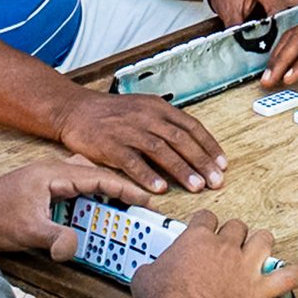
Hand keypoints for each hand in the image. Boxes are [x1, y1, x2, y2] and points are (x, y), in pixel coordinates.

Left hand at [0, 154, 148, 257]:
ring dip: (102, 195)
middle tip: (138, 207)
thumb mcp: (27, 231)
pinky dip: (88, 201)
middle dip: (118, 190)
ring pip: (85, 182)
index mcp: (53, 173)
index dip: (124, 187)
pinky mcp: (43, 192)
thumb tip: (75, 247)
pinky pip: (74, 192)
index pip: (98, 177)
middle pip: (96, 176)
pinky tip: (91, 218)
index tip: (145, 198)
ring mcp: (47, 180)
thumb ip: (55, 239)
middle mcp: (53, 172)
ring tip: (120, 214)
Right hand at [59, 89, 228, 194]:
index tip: (222, 164)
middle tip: (216, 180)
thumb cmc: (112, 114)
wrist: (75, 110)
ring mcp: (128, 130)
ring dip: (181, 170)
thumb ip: (166, 126)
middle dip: (201, 161)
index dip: (209, 146)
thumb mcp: (143, 110)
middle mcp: (146, 117)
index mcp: (158, 108)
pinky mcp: (110, 145)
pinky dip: (147, 175)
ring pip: (161, 150)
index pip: (191, 126)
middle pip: (181, 139)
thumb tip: (193, 147)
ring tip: (196, 186)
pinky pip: (132, 161)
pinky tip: (159, 189)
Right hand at [134, 209, 297, 297]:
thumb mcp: (144, 277)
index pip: (207, 218)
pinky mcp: (257, 290)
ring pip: (263, 240)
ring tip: (260, 249)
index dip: (207, 224)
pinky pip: (287, 277)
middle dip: (235, 234)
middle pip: (238, 226)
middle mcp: (224, 247)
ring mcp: (244, 267)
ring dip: (262, 243)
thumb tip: (147, 271)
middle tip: (230, 246)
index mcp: (197, 239)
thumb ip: (151, 267)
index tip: (205, 230)